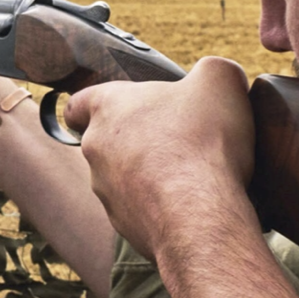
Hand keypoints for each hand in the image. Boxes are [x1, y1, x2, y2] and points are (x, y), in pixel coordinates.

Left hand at [65, 57, 253, 260]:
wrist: (199, 214)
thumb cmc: (202, 140)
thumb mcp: (219, 80)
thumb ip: (213, 70)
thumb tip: (217, 77)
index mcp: (108, 108)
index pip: (79, 104)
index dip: (92, 105)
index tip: (109, 110)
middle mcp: (96, 150)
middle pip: (106, 142)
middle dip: (137, 143)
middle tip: (175, 143)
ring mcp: (107, 193)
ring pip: (122, 180)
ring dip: (149, 178)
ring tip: (191, 178)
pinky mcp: (125, 227)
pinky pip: (141, 214)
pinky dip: (163, 209)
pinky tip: (193, 207)